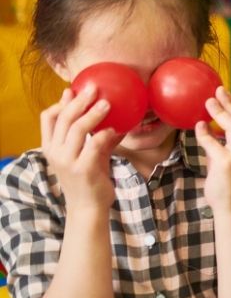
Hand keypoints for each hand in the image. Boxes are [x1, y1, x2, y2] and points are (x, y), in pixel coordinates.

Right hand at [41, 86, 120, 211]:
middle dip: (78, 101)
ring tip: (107, 103)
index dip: (60, 102)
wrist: (88, 209)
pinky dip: (104, 134)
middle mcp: (55, 152)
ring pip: (77, 129)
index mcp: (51, 147)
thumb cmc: (89, 181)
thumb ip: (96, 139)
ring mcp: (68, 161)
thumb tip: (114, 121)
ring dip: (93, 114)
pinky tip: (115, 130)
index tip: (73, 91)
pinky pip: (94, 145)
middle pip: (63, 118)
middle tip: (93, 89)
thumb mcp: (89, 156)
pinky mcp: (83, 169)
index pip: (48, 118)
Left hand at [195, 87, 230, 213]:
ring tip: (207, 102)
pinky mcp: (226, 163)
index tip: (227, 94)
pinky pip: (212, 142)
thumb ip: (229, 144)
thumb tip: (212, 127)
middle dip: (229, 103)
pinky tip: (198, 126)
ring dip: (219, 111)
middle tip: (217, 90)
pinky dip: (204, 132)